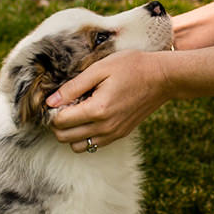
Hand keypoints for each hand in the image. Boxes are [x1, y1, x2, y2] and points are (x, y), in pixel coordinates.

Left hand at [46, 49, 171, 152]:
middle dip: (57, 123)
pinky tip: (90, 117)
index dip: (53, 110)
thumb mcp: (100, 69)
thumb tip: (51, 101)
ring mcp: (113, 134)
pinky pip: (93, 145)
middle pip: (64, 137)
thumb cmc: (132, 67)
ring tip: (76, 112)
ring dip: (70, 132)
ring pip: (78, 146)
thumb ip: (73, 86)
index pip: (60, 121)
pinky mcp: (120, 134)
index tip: (57, 98)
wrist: (162, 78)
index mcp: (97, 109)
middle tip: (63, 105)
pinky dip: (85, 135)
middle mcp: (104, 127)